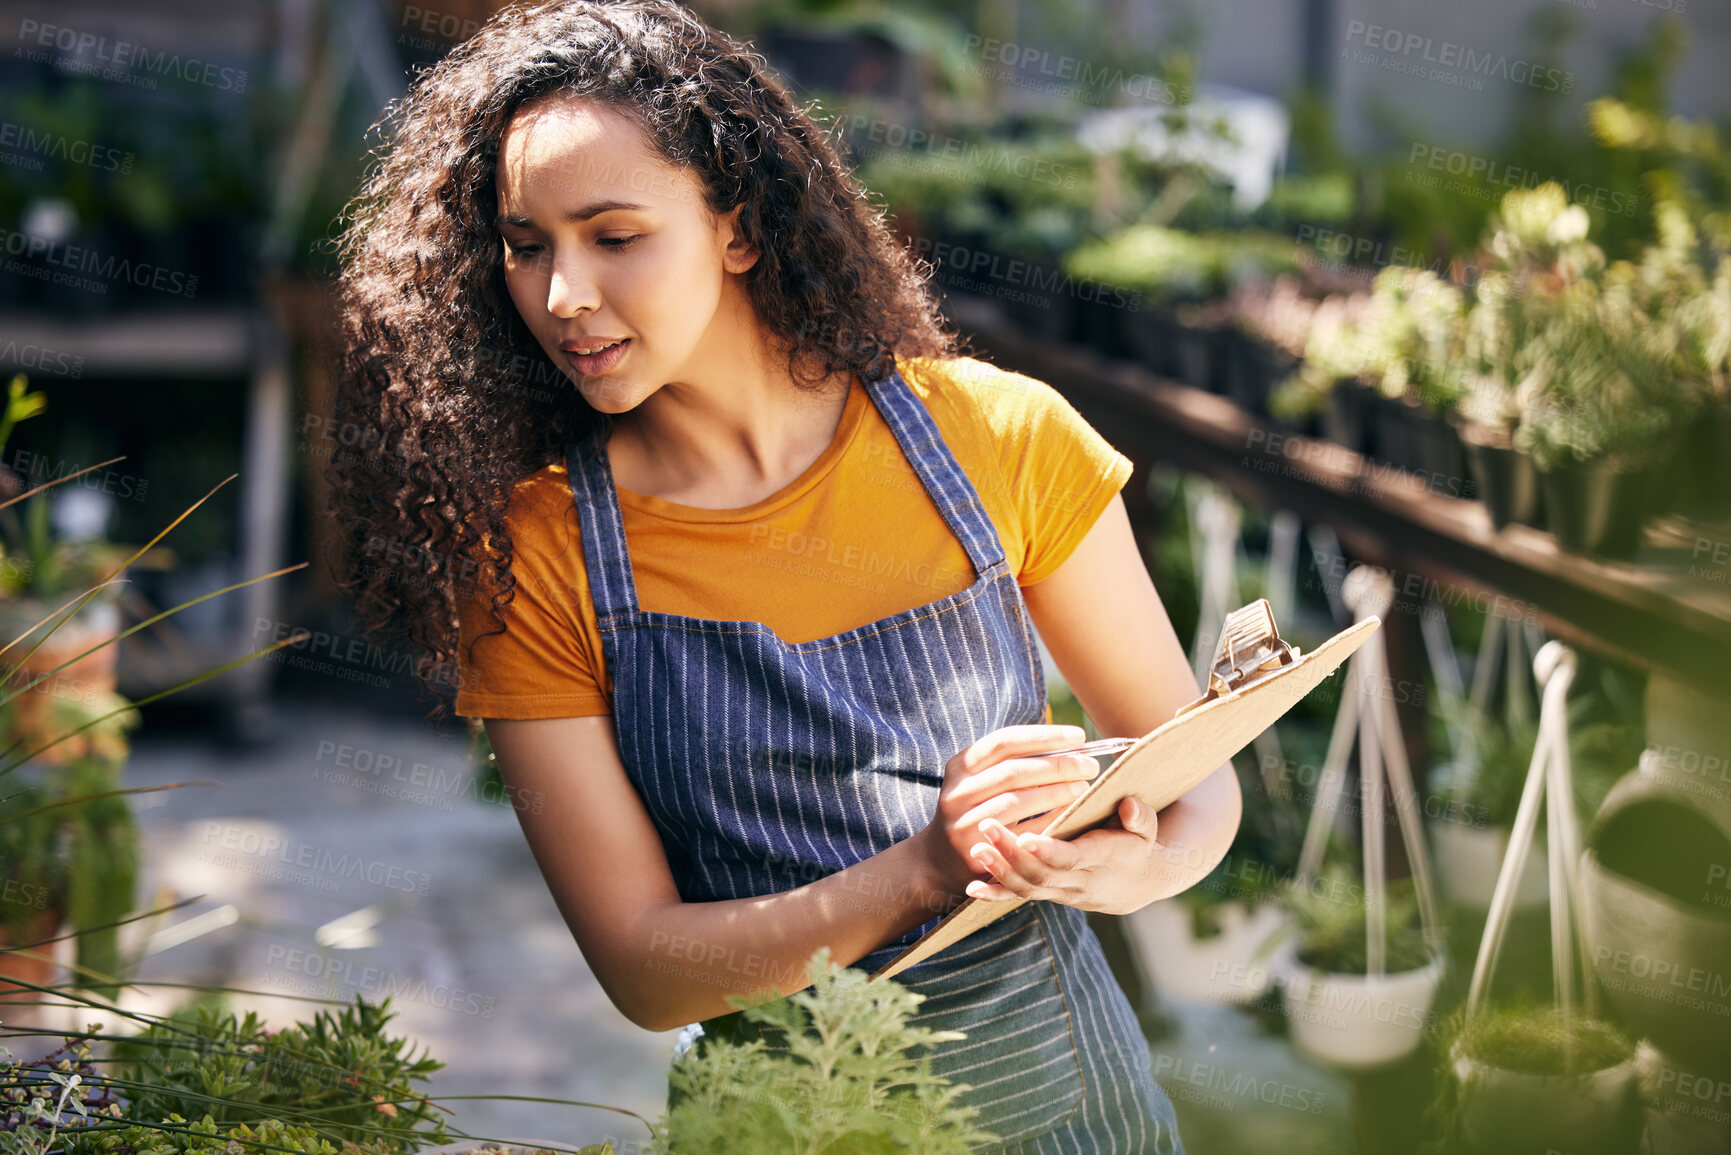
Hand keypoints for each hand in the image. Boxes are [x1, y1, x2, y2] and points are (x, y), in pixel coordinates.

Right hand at [920, 724, 1102, 895]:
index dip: (1043, 736)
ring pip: (1017, 801)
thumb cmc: (974, 810)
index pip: (1004, 741)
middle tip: (1090, 765)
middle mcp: (957, 792)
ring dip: (1056, 792)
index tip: (1078, 737)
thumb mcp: (979, 781)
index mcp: (960, 766)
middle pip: (1014, 771)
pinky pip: (1020, 833)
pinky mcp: (976, 851)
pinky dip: (1049, 820)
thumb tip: (1067, 743)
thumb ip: (1011, 762)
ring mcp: (964, 823)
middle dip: (1057, 765)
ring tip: (1084, 787)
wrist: (939, 860)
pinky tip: (1071, 814)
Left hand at [965, 761, 1241, 914]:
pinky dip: (997, 894)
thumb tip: (1128, 805)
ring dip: (999, 870)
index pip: (1072, 859)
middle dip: (1012, 854)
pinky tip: (972, 888)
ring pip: (1027, 887)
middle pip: (1041, 873)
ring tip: (977, 848)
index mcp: (1101, 860)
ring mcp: (1060, 892)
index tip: (1027, 839)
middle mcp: (1078, 882)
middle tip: (986, 827)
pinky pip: (1020, 897)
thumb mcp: (1147, 826)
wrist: (1136, 881)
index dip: (1050, 852)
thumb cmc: (1138, 841)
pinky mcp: (1047, 893)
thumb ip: (1140, 816)